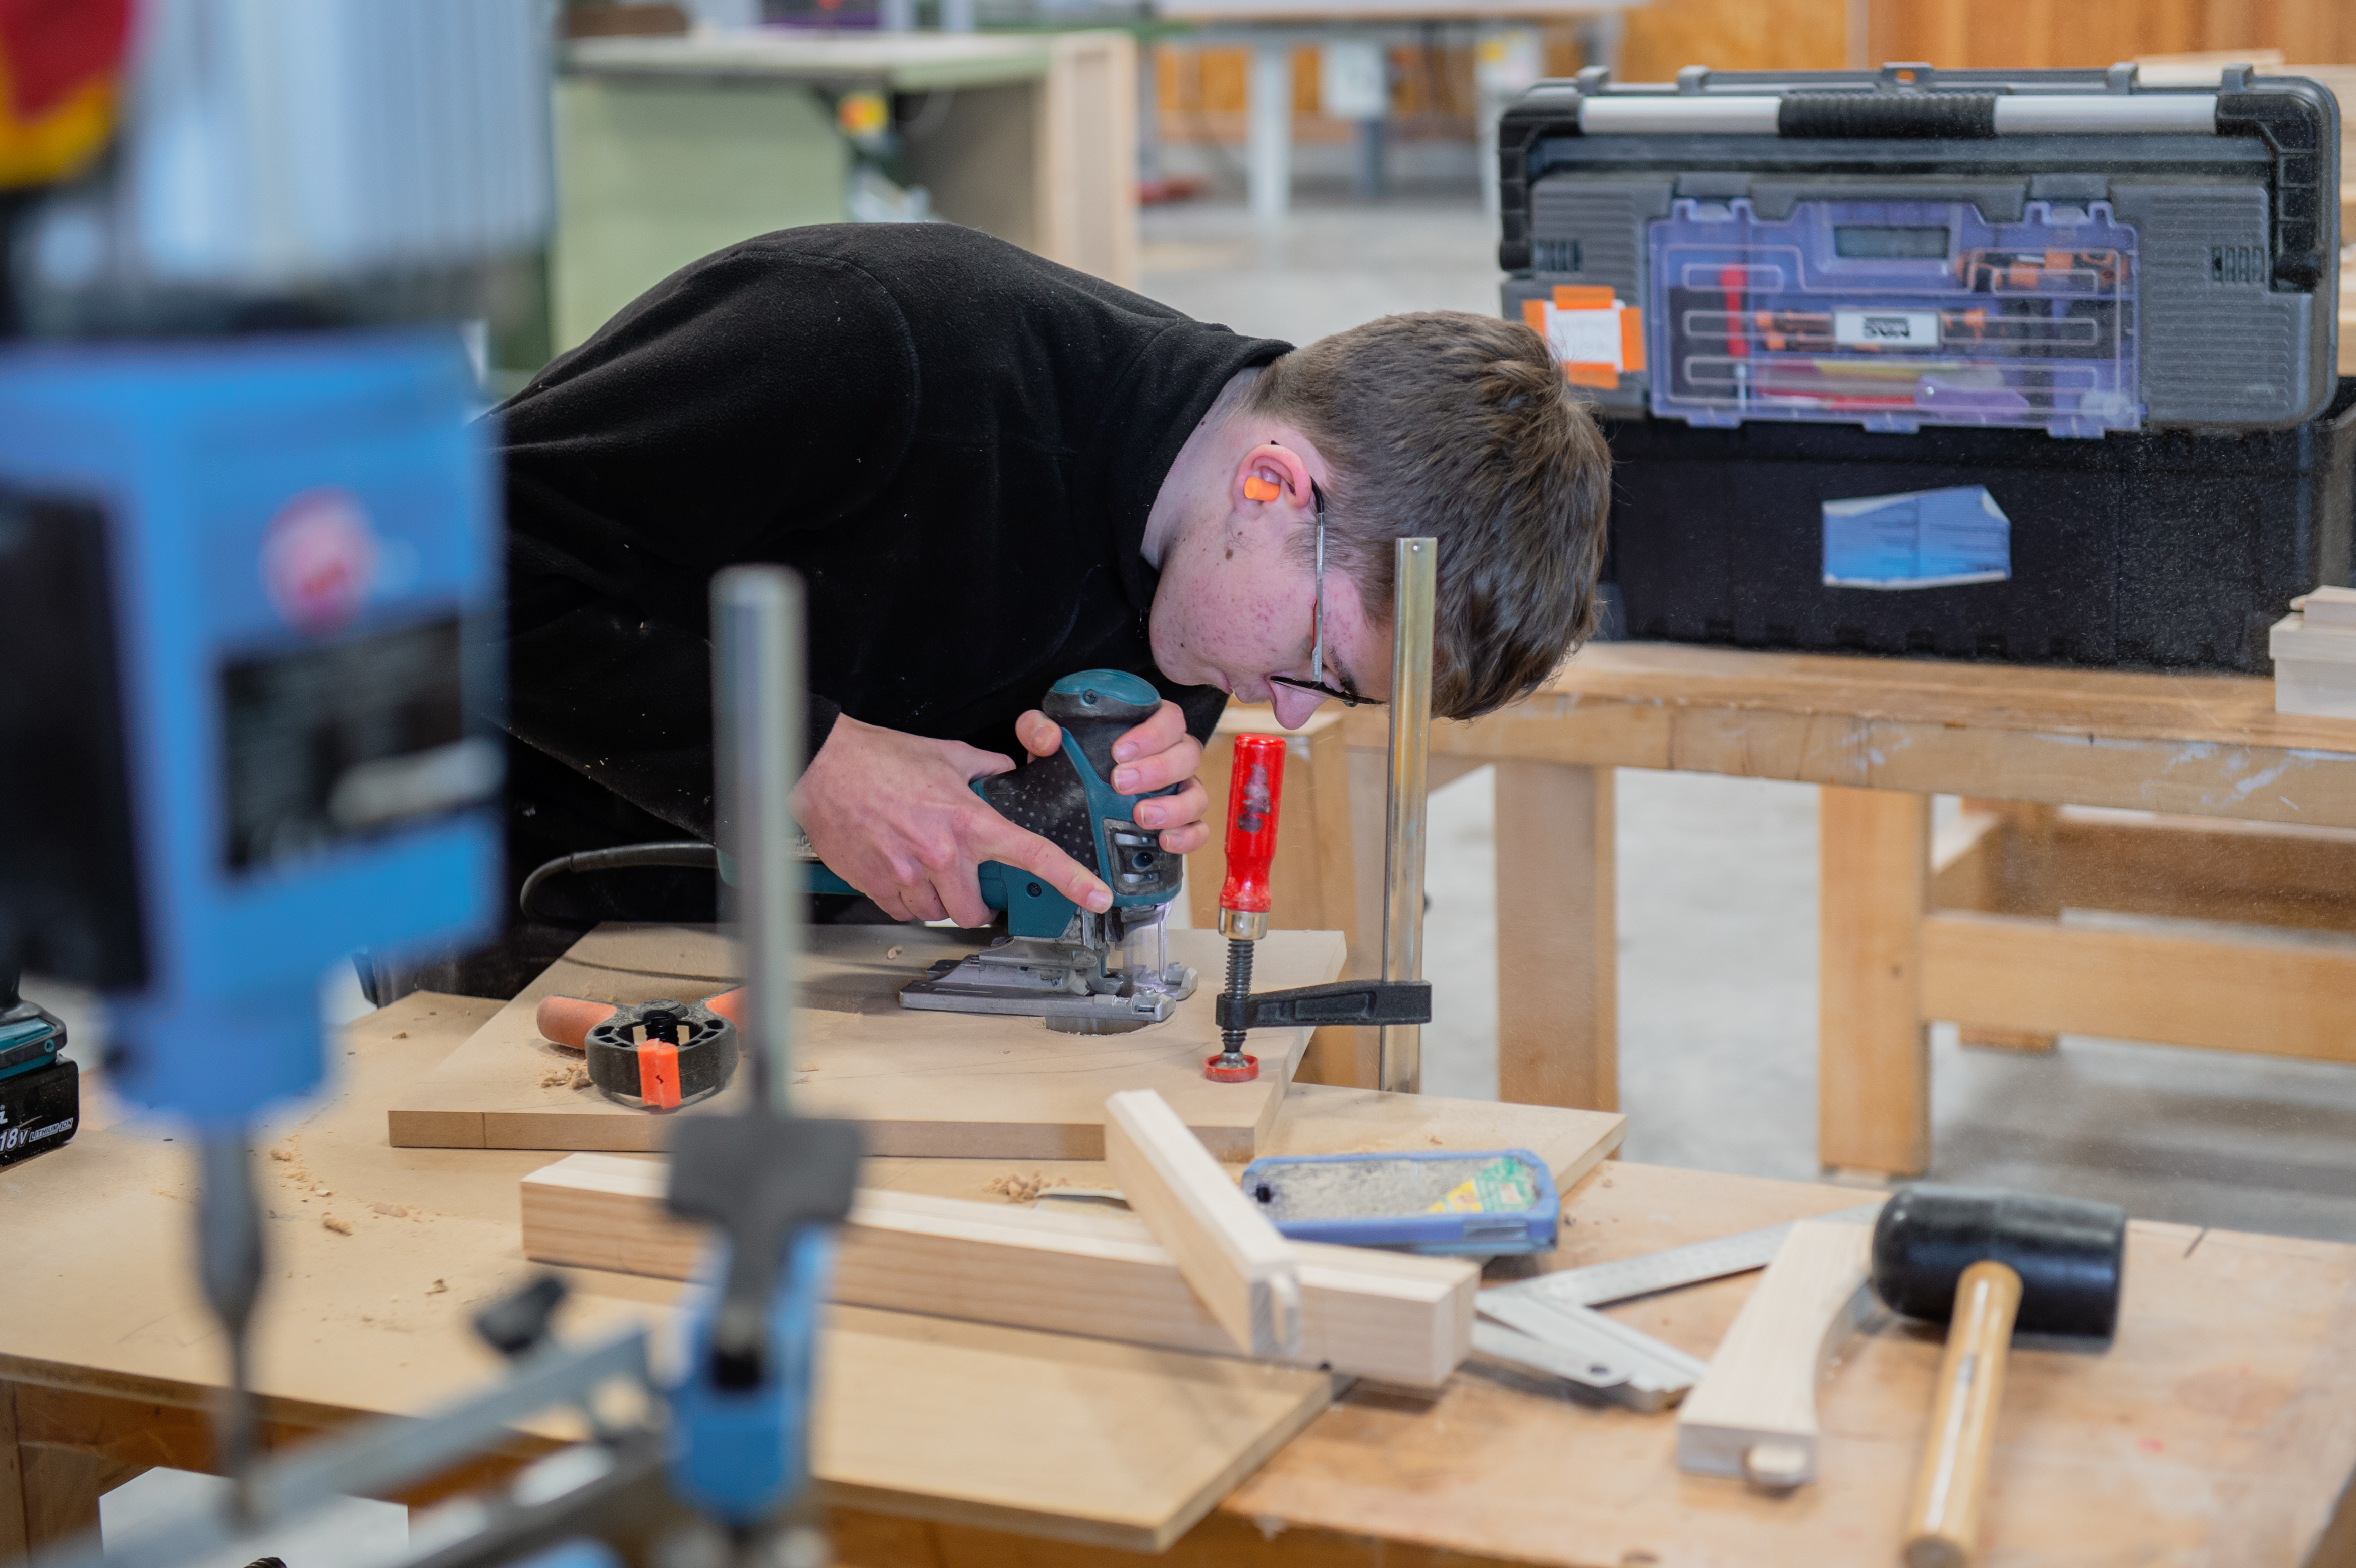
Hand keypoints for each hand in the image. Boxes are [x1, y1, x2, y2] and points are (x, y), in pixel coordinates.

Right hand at [793, 714, 1112, 925]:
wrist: (822, 767)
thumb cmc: (878, 758)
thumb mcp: (946, 755)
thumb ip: (984, 768)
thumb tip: (1005, 770)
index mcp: (968, 821)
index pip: (1032, 854)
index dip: (1071, 879)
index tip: (1096, 894)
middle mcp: (941, 854)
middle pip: (975, 909)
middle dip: (972, 899)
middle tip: (961, 876)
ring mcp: (907, 874)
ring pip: (937, 912)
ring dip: (935, 897)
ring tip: (920, 864)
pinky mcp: (877, 885)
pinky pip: (903, 910)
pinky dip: (904, 898)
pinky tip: (897, 868)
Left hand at [1015, 699, 1210, 855]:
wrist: (1063, 799)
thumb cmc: (1068, 762)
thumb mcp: (1045, 740)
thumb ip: (1037, 729)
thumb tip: (1049, 738)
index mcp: (1148, 727)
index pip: (1169, 719)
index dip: (1152, 733)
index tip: (1119, 751)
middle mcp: (1171, 756)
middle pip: (1188, 754)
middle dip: (1158, 770)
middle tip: (1121, 783)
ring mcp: (1180, 790)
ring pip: (1197, 794)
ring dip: (1174, 807)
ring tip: (1142, 816)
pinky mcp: (1181, 823)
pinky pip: (1199, 830)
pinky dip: (1188, 837)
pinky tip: (1164, 841)